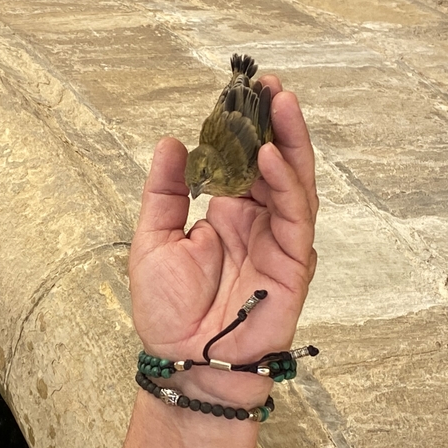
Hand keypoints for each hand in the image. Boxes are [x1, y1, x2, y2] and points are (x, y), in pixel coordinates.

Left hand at [128, 76, 317, 406]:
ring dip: (289, 141)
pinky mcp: (293, 263)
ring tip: (279, 103)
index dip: (244, 127)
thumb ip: (165, 191)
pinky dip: (286, 184)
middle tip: (270, 85)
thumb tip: (169, 142)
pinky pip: (294, 216)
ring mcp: (278, 241)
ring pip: (294, 181)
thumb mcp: (152, 240)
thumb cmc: (168, 311)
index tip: (239, 92)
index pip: (242, 160)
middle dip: (276, 123)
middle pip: (276, 162)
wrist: (185, 361)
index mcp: (227, 214)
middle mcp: (258, 222)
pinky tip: (270, 156)